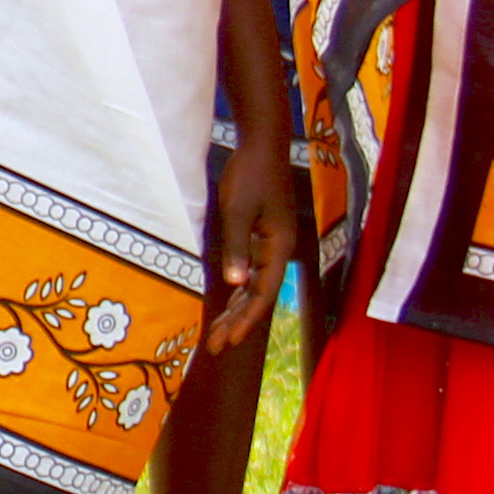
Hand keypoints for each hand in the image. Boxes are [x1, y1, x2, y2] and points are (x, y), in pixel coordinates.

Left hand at [205, 129, 303, 346]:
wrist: (262, 145)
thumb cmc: (250, 174)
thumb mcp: (237, 210)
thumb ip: (236, 247)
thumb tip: (235, 283)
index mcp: (278, 247)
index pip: (263, 293)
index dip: (246, 320)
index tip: (228, 341)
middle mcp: (278, 251)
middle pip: (258, 296)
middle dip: (236, 323)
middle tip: (215, 347)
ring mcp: (270, 245)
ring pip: (254, 287)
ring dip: (236, 310)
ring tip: (216, 334)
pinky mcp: (261, 237)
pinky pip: (250, 273)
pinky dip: (238, 291)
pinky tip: (226, 304)